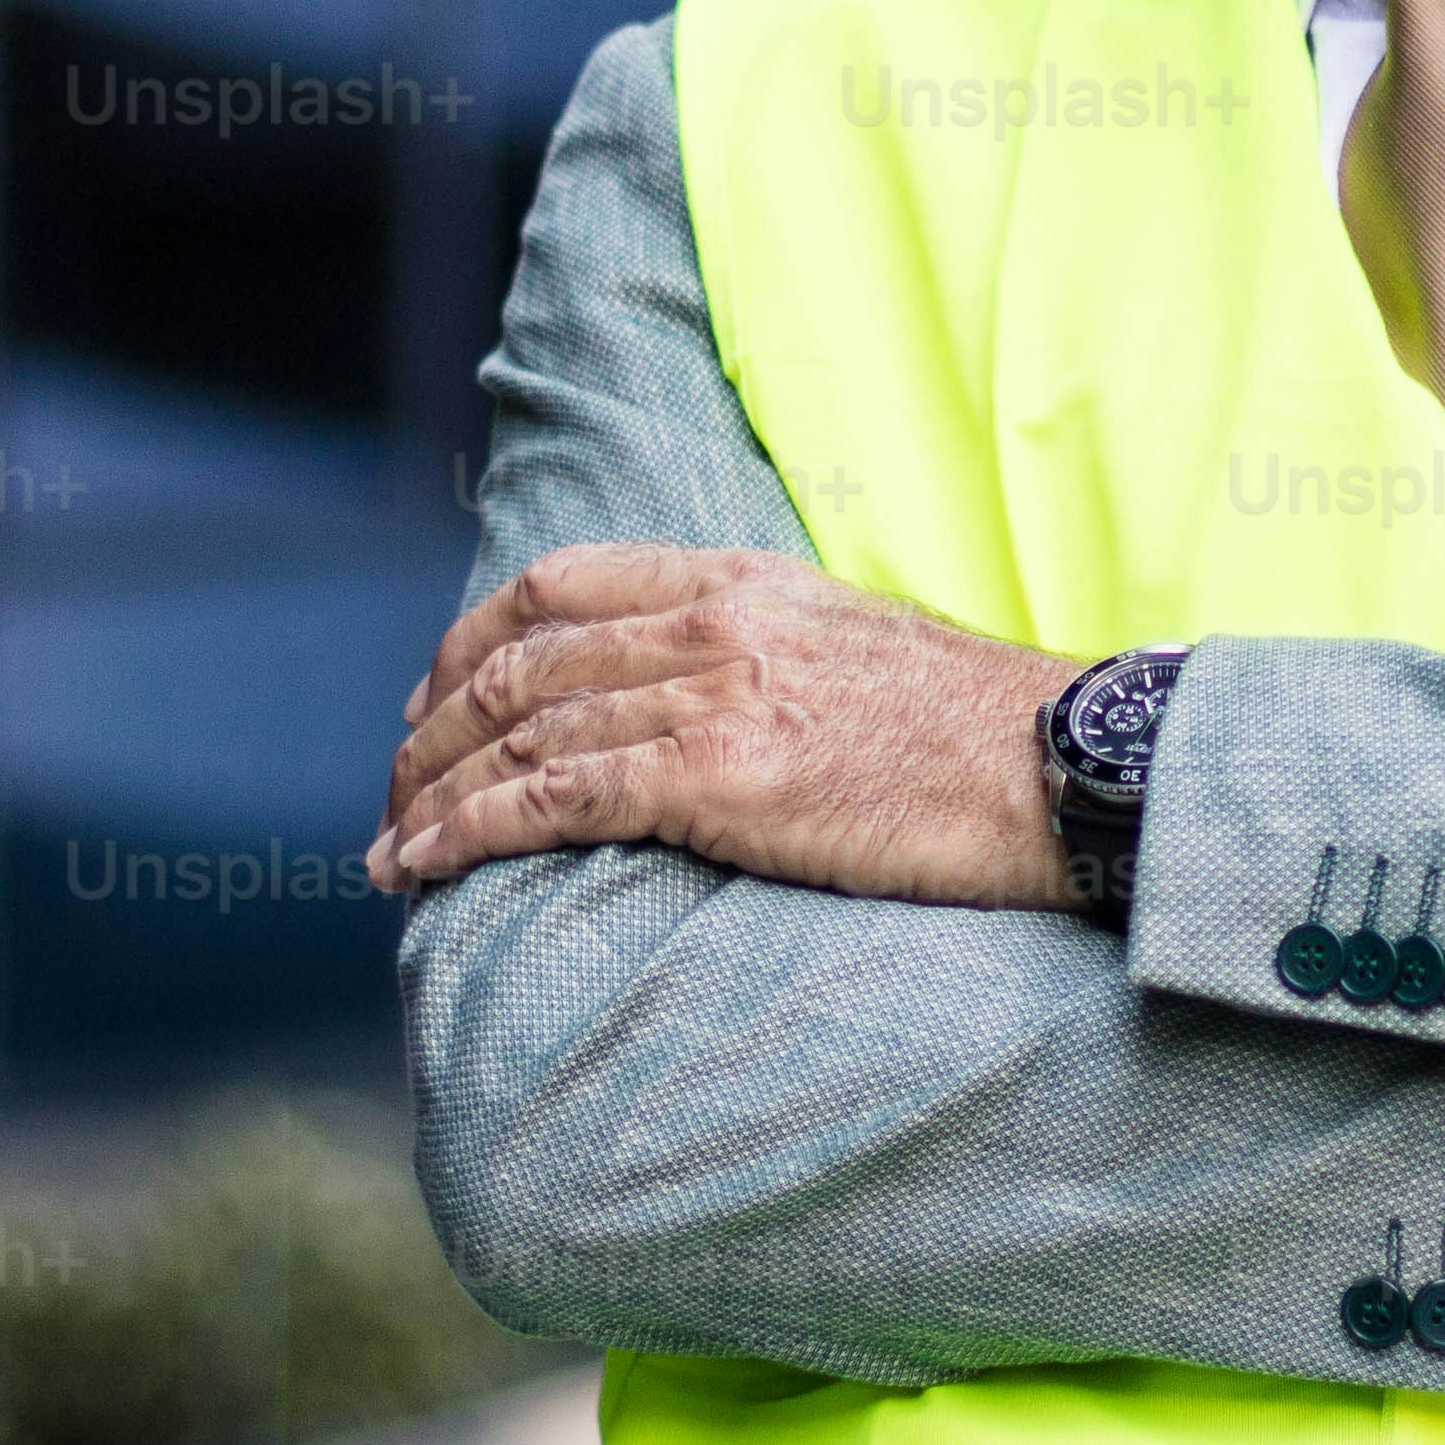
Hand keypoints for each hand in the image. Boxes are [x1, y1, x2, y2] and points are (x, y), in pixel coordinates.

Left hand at [373, 545, 1077, 905]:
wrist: (1056, 769)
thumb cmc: (977, 735)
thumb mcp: (855, 650)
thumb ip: (765, 656)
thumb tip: (706, 705)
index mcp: (739, 581)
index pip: (558, 584)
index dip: (470, 639)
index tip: (433, 695)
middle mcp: (709, 623)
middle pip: (514, 660)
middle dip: (430, 730)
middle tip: (395, 789)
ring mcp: (709, 697)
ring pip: (516, 731)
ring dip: (429, 792)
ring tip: (388, 848)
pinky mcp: (715, 779)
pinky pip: (550, 799)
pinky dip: (466, 831)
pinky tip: (424, 863)